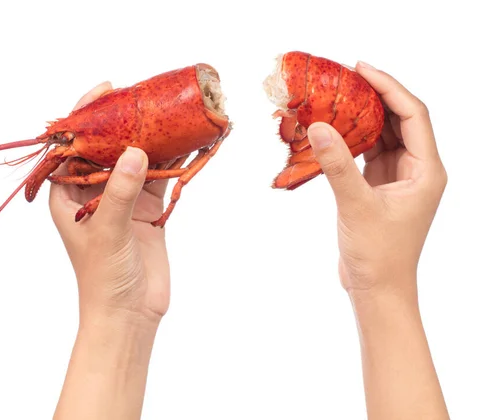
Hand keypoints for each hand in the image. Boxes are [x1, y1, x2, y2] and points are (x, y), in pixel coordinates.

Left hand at [49, 82, 170, 324]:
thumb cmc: (104, 278)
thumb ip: (120, 191)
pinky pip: (160, 178)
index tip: (105, 91)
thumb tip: (136, 151)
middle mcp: (94, 193)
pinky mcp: (148, 210)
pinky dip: (173, 162)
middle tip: (144, 96)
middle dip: (124, 122)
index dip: (86, 118)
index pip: (74, 148)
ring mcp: (124, 201)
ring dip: (152, 140)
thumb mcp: (107, 231)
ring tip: (170, 112)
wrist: (130, 314)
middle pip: (108, 148)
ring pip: (137, 161)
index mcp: (69, 196)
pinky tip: (188, 144)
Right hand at [306, 61, 447, 296]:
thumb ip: (338, 165)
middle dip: (374, 96)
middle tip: (344, 77)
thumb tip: (318, 126)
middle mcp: (417, 169)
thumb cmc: (379, 255)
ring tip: (337, 96)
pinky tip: (334, 129)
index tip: (362, 69)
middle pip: (399, 119)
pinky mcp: (380, 187)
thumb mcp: (356, 206)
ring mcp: (398, 178)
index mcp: (426, 170)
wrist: (378, 289)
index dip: (389, 87)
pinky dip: (353, 139)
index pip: (412, 115)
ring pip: (383, 135)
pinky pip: (369, 152)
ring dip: (362, 116)